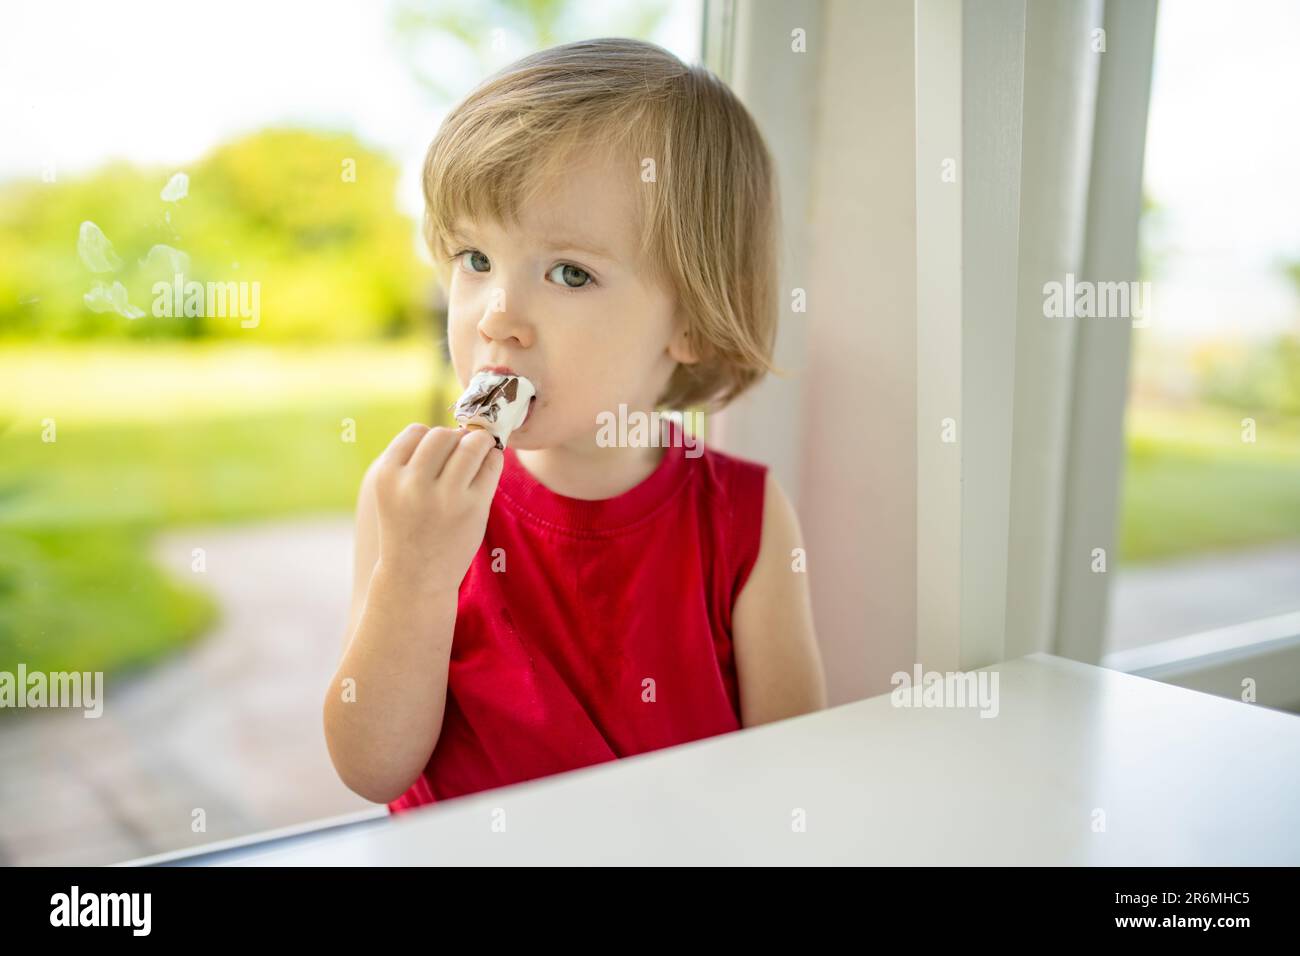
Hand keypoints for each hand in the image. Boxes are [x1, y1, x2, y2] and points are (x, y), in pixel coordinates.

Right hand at [371, 423, 503, 593]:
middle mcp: (412, 484)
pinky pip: (490, 465)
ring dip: (478, 442)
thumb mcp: (395, 491)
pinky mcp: (473, 507)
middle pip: (443, 434)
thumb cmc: (407, 527)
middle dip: (455, 438)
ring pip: (469, 444)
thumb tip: (464, 425)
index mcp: (387, 476)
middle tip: (462, 451)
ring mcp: (445, 496)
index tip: (439, 453)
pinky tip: (488, 466)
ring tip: (479, 452)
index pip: (416, 431)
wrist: (415, 577)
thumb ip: (415, 458)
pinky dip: (492, 459)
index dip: (431, 438)